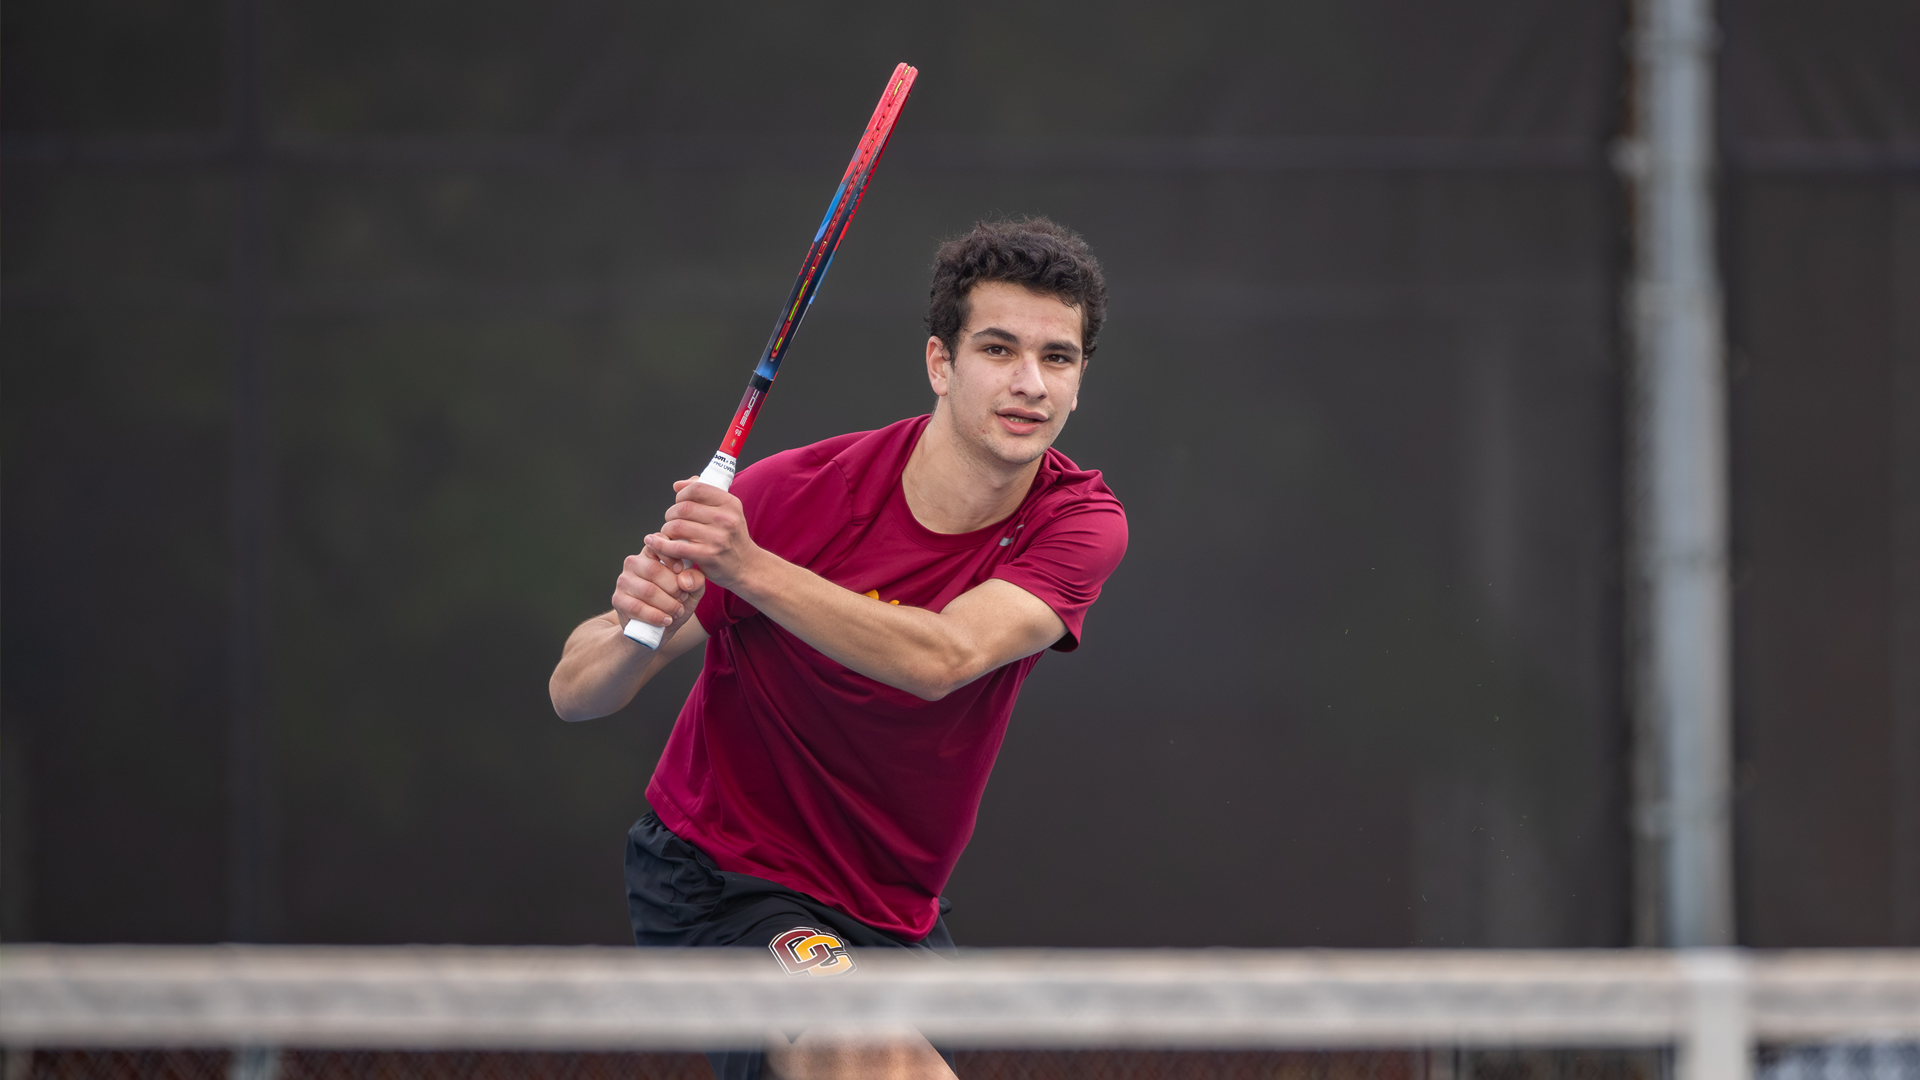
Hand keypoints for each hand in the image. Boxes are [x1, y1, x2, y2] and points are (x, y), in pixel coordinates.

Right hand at [611, 540, 704, 635]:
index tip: (681, 570)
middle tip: (683, 598)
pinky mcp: (618, 599)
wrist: (654, 629)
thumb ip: (696, 580)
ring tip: (677, 611)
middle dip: (674, 587)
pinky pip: (638, 607)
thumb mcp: (692, 591)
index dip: (672, 556)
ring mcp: (623, 581)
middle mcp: (634, 562)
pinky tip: (666, 620)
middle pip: (654, 570)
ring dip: (668, 604)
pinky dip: (656, 616)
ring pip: (648, 590)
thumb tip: (686, 580)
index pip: (658, 542)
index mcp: (651, 553)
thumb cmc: (674, 602)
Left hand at [645, 477, 762, 590]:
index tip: (679, 502)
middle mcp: (726, 519)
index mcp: (730, 504)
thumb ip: (704, 495)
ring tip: (670, 534)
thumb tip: (678, 485)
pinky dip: (660, 544)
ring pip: (677, 526)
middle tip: (672, 521)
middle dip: (671, 514)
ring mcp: (717, 538)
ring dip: (666, 529)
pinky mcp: (708, 556)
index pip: (697, 488)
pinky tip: (654, 543)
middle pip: (683, 507)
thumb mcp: (727, 512)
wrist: (747, 566)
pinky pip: (675, 547)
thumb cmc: (732, 538)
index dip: (682, 494)